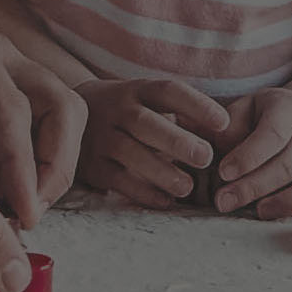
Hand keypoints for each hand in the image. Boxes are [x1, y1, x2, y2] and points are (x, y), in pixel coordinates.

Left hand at [0, 3, 84, 225]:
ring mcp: (8, 66)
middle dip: (53, 167)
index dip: (23, 168)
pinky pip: (45, 125)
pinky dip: (39, 163)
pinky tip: (9, 199)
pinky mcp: (8, 89)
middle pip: (60, 105)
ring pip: (64, 113)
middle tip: (27, 216)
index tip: (22, 215)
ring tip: (21, 211)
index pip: (12, 109)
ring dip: (54, 166)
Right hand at [77, 77, 233, 206]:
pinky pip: (118, 180)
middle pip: (146, 123)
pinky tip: (166, 200)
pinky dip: (142, 192)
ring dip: (161, 171)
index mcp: (137, 90)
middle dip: (176, 141)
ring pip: (130, 154)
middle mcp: (117, 111)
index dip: (196, 105)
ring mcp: (101, 138)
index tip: (224, 122)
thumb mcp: (145, 100)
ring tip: (188, 187)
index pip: (168, 91)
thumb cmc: (126, 112)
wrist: (64, 117)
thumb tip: (227, 133)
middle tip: (206, 157)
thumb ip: (178, 113)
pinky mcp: (92, 166)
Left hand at [205, 86, 291, 218]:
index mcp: (289, 106)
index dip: (248, 156)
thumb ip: (220, 128)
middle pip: (290, 163)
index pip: (273, 133)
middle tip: (224, 202)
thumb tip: (205, 149)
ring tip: (259, 212)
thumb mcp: (238, 112)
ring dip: (288, 203)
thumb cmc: (258, 119)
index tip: (223, 173)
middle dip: (254, 187)